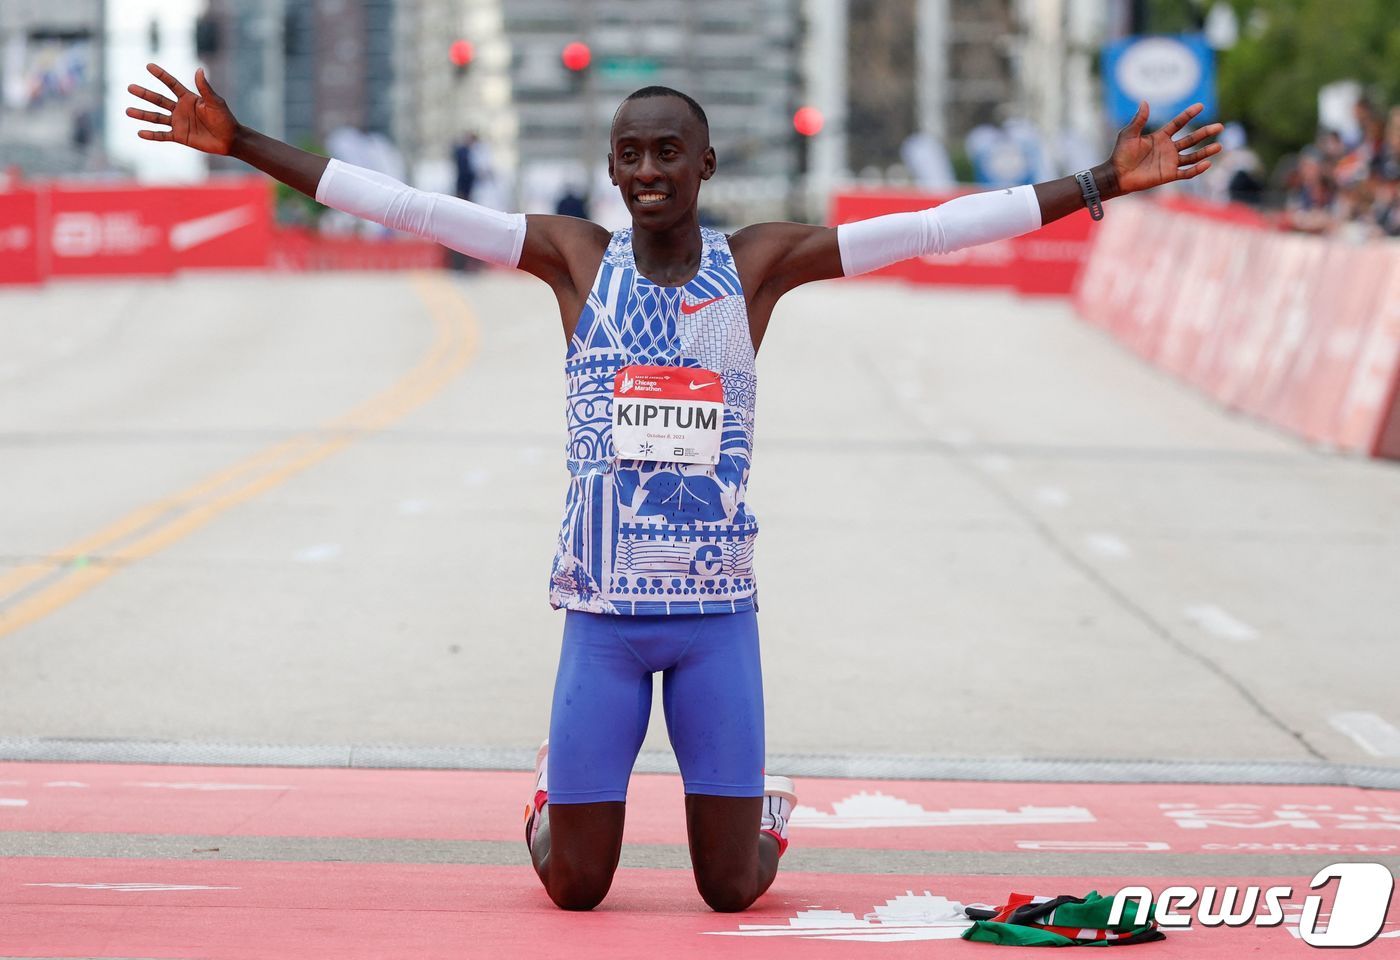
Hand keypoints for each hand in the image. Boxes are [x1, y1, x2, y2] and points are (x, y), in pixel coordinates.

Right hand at [126, 63, 236, 155]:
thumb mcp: (216, 102)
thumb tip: (199, 69)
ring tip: (127, 111)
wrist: (230, 139)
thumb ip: (205, 88)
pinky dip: (152, 135)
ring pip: (156, 117)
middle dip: (144, 94)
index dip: (161, 75)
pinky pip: (163, 135)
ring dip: (142, 114)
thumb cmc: (225, 119)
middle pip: (158, 100)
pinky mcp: (180, 136)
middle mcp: (180, 109)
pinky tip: (140, 133)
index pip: (171, 84)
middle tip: (129, 87)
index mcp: (189, 98)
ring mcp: (179, 123)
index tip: (149, 66)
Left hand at [1106, 101, 1222, 195]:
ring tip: (1219, 146)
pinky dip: (1197, 169)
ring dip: (1206, 152)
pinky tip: (1207, 164)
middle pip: (1191, 139)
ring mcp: (1170, 162)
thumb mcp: (1129, 134)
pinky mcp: (1169, 175)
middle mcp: (1168, 148)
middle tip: (1220, 126)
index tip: (1200, 106)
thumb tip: (1144, 101)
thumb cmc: (1120, 154)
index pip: (1178, 123)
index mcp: (1160, 137)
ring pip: (1193, 156)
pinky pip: (1186, 172)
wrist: (1116, 175)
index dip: (1189, 115)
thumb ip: (1139, 120)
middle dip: (1205, 133)